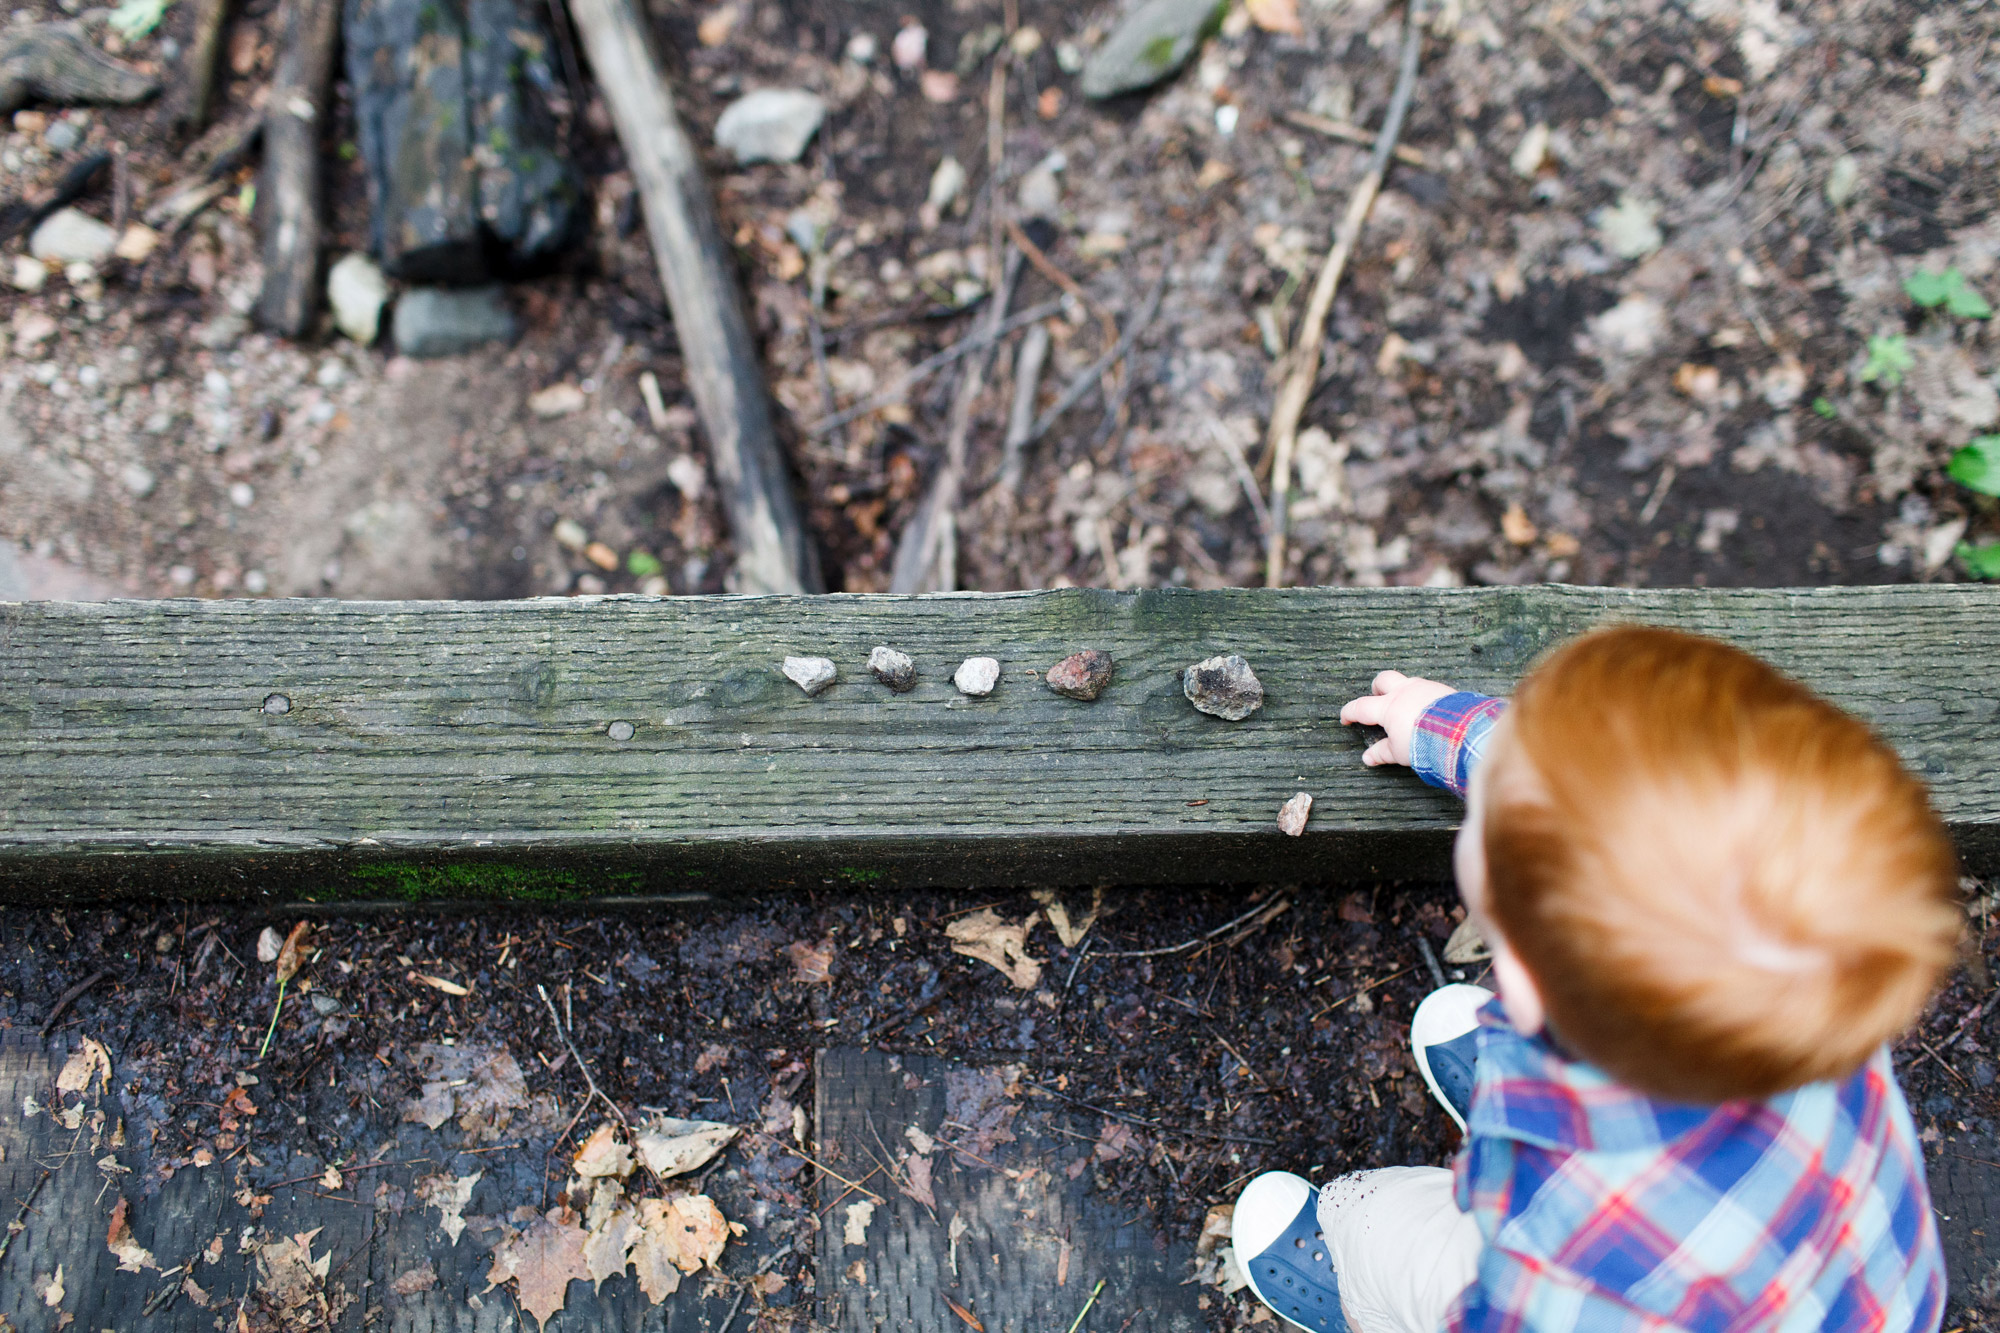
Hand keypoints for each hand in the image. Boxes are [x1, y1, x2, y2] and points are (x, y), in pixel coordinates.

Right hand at [1339, 671, 1454, 766]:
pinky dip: (1422, 697)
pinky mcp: (1441, 689)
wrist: (1458, 733)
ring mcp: (1424, 688)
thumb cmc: (1425, 742)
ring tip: (1406, 709)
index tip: (1346, 718)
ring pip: (1407, 682)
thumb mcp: (1399, 752)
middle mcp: (1404, 692)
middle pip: (1382, 680)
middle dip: (1377, 688)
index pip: (1361, 707)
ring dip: (1402, 692)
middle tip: (1377, 700)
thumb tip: (1368, 758)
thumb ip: (1382, 753)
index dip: (1349, 712)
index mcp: (1388, 707)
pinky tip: (1427, 711)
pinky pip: (1427, 688)